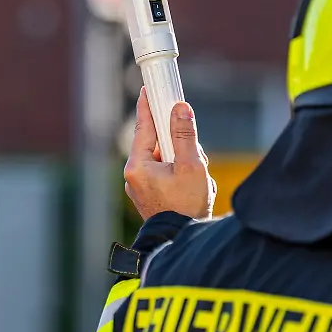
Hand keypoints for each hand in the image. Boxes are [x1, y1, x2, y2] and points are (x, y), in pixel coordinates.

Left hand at [124, 87, 215, 220]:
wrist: (182, 243)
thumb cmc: (186, 207)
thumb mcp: (191, 166)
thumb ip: (185, 135)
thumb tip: (181, 108)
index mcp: (138, 166)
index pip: (143, 126)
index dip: (147, 105)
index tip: (148, 88)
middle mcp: (133, 175)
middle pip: (157, 143)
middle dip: (179, 144)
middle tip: (194, 154)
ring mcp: (139, 187)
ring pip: (164, 159)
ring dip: (183, 161)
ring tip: (198, 180)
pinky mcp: (149, 196)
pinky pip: (164, 174)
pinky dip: (180, 174)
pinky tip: (195, 187)